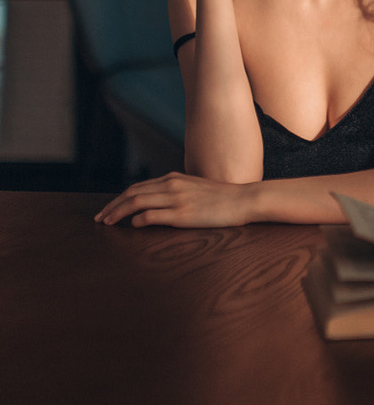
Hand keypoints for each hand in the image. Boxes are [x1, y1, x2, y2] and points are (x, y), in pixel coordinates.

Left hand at [94, 172, 254, 227]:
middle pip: (132, 193)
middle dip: (112, 206)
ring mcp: (177, 199)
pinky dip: (138, 220)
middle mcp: (172, 185)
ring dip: (118, 213)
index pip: (138, 187)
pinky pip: (152, 215)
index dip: (120, 198)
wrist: (244, 199)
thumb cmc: (224, 198)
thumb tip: (161, 205)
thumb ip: (178, 193)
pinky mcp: (182, 213)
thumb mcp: (197, 189)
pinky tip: (133, 226)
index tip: (108, 209)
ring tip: (107, 223)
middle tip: (99, 218)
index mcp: (174, 179)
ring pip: (137, 202)